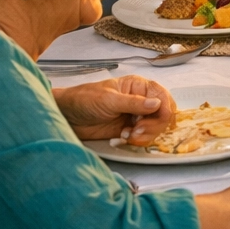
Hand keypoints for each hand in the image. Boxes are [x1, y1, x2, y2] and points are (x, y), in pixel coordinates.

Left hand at [53, 75, 174, 143]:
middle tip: (136, 132)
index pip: (163, 98)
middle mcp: (141, 101)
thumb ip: (133, 103)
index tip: (156, 122)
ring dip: (144, 135)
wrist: (66, 116)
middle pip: (163, 115)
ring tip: (127, 136)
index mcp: (139, 87)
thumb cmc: (84, 99)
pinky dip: (136, 141)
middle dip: (152, 126)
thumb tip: (157, 104)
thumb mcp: (109, 100)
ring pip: (155, 128)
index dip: (163, 111)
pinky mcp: (129, 129)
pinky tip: (122, 138)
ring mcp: (136, 116)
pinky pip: (143, 137)